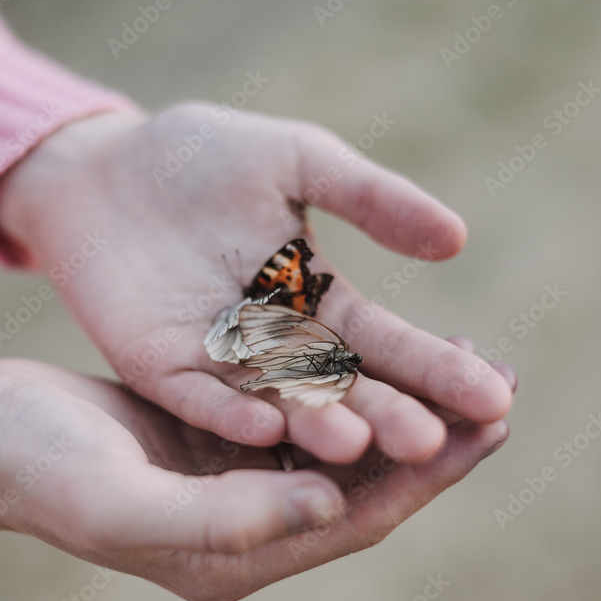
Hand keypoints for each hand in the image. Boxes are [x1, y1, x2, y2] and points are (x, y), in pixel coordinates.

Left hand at [0, 104, 511, 463]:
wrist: (106, 164)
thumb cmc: (206, 156)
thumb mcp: (299, 161)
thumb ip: (372, 198)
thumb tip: (458, 240)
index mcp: (317, 299)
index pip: (386, 341)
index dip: (436, 368)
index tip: (494, 395)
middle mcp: (275, 344)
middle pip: (339, 385)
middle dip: (387, 411)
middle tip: (438, 443)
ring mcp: (217, 362)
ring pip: (275, 401)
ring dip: (314, 424)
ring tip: (359, 445)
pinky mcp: (160, 367)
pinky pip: (197, 396)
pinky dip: (228, 411)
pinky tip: (264, 426)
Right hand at [0, 353, 513, 600]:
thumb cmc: (40, 471)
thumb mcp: (127, 503)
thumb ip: (230, 520)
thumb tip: (332, 506)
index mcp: (237, 557)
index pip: (359, 518)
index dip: (431, 476)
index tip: (492, 426)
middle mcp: (249, 524)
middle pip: (366, 482)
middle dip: (434, 437)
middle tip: (497, 384)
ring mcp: (237, 481)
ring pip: (343, 443)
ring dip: (399, 403)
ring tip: (456, 356)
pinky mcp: (221, 438)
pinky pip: (305, 412)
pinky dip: (348, 382)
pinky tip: (376, 345)